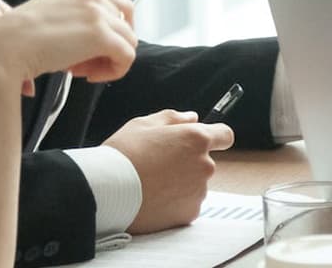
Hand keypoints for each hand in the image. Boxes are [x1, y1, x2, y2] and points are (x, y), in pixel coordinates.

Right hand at [0, 0, 136, 88]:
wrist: (1, 49)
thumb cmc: (15, 40)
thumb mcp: (49, 18)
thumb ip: (73, 20)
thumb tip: (90, 42)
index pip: (115, 8)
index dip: (106, 32)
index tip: (84, 51)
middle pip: (126, 23)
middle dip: (110, 46)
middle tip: (84, 64)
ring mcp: (98, 14)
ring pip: (129, 41)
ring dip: (108, 61)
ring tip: (80, 72)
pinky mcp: (101, 36)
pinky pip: (127, 56)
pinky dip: (114, 71)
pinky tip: (88, 77)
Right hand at [105, 110, 236, 233]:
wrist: (106, 191)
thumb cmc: (122, 155)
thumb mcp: (143, 124)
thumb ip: (173, 118)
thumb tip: (191, 117)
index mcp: (196, 139)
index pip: (224, 135)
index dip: (215, 137)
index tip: (204, 141)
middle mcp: (204, 164)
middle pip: (204, 162)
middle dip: (187, 163)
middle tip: (159, 166)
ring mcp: (198, 190)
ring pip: (194, 184)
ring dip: (181, 184)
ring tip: (152, 184)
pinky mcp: (189, 213)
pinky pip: (186, 204)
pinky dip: (174, 203)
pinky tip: (153, 199)